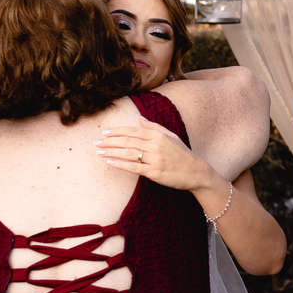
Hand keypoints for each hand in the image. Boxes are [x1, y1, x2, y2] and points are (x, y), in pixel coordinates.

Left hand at [96, 116, 227, 196]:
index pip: (133, 131)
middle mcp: (156, 146)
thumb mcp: (171, 137)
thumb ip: (154, 127)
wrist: (196, 172)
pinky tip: (110, 163)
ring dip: (111, 152)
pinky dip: (120, 164)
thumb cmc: (183, 154)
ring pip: (128, 153)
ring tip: (99, 152)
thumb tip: (140, 119)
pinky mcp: (154, 172)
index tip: (104, 132)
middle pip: (127, 141)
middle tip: (96, 142)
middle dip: (109, 141)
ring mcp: (155, 159)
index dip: (117, 131)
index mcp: (159, 135)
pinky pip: (133, 167)